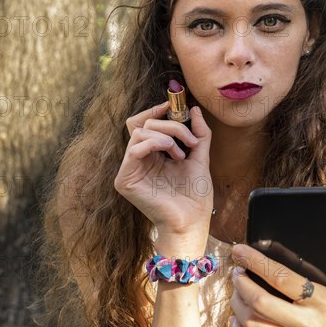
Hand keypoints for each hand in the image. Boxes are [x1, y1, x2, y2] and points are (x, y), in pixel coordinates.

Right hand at [114, 102, 212, 252]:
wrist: (192, 221)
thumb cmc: (195, 196)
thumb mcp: (200, 158)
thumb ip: (199, 134)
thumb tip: (194, 109)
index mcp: (153, 155)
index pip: (146, 125)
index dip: (156, 111)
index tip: (174, 105)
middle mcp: (139, 161)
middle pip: (144, 125)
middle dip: (171, 125)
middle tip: (191, 139)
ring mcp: (130, 170)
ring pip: (139, 133)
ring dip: (166, 135)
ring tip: (182, 153)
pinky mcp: (125, 180)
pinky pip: (134, 149)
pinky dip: (155, 143)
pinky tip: (172, 154)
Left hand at [229, 231, 325, 326]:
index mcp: (324, 302)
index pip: (282, 277)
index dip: (256, 262)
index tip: (240, 251)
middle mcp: (310, 326)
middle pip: (260, 301)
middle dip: (241, 283)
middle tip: (235, 272)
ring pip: (254, 325)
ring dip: (237, 305)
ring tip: (236, 292)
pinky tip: (236, 320)